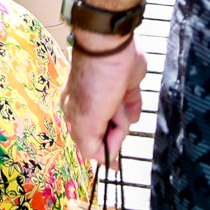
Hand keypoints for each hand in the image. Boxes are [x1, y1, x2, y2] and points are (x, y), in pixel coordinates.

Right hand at [62, 37, 147, 163]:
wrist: (112, 48)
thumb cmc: (96, 83)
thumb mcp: (86, 120)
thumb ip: (89, 145)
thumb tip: (102, 161)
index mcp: (75, 115)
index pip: (92, 146)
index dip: (105, 151)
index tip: (116, 160)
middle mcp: (91, 108)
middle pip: (109, 135)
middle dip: (115, 128)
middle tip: (111, 112)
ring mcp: (109, 98)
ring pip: (123, 122)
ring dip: (124, 114)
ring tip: (118, 97)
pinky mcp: (126, 89)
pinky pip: (134, 108)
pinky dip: (134, 105)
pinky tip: (128, 94)